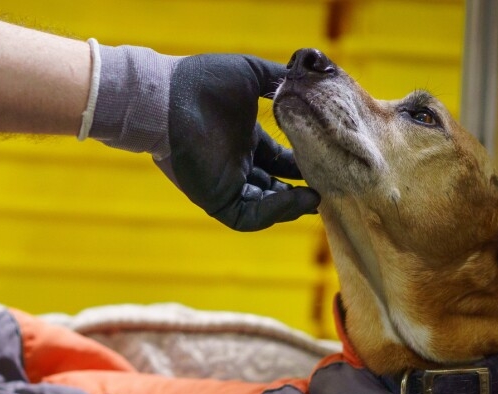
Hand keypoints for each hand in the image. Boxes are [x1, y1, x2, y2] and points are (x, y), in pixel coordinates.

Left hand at [87, 45, 319, 230]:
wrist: (169, 97)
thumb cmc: (204, 82)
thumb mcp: (252, 74)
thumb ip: (280, 80)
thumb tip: (311, 79)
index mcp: (245, 138)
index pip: (280, 159)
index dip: (302, 164)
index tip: (327, 162)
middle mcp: (237, 163)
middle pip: (276, 185)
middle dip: (301, 189)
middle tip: (328, 186)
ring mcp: (226, 183)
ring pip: (265, 205)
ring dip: (291, 205)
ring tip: (316, 198)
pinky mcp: (216, 199)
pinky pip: (249, 215)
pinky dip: (273, 211)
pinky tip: (296, 198)